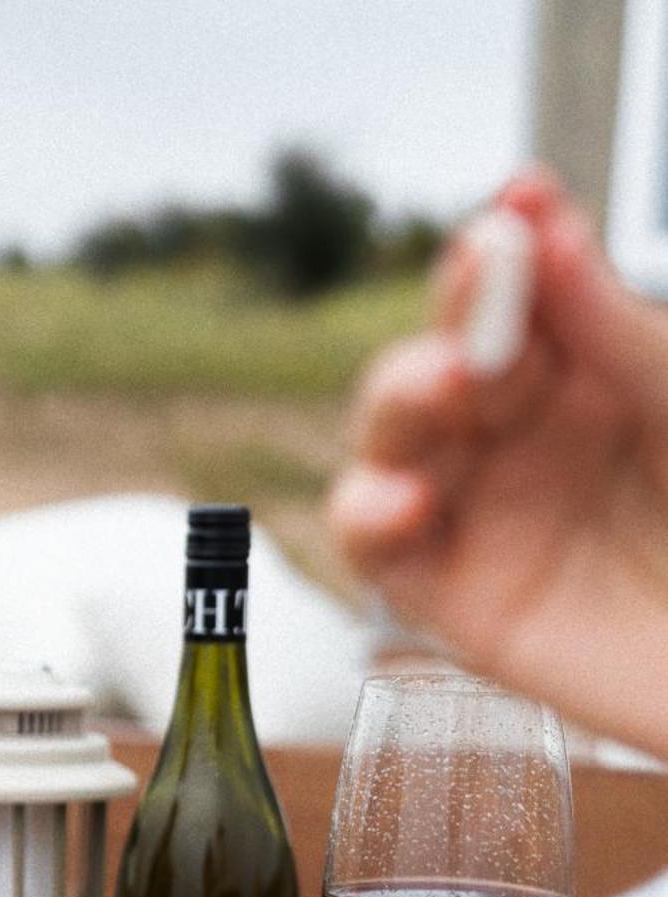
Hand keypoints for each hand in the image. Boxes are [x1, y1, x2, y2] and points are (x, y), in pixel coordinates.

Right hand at [330, 170, 667, 759]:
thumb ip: (615, 334)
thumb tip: (539, 228)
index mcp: (588, 379)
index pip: (521, 295)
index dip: (507, 245)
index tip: (518, 205)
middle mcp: (523, 439)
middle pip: (446, 354)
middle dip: (455, 319)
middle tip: (487, 291)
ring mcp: (481, 515)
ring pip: (392, 436)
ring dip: (402, 399)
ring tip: (449, 388)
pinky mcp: (452, 600)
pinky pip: (375, 549)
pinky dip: (370, 515)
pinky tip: (408, 499)